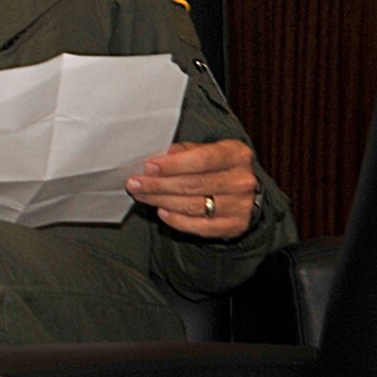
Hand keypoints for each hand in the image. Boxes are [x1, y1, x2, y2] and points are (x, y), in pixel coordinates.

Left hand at [126, 139, 258, 238]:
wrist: (242, 193)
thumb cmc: (217, 167)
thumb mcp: (205, 150)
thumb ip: (184, 151)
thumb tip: (163, 155)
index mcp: (236, 155)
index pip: (202, 159)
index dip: (173, 164)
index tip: (148, 167)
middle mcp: (241, 181)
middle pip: (193, 184)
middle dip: (158, 184)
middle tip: (134, 183)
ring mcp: (240, 206)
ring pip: (192, 205)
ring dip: (161, 200)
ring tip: (140, 195)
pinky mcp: (234, 226)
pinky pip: (199, 226)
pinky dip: (177, 220)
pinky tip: (161, 211)